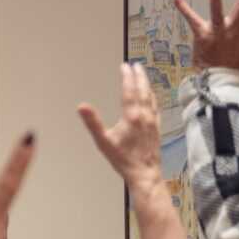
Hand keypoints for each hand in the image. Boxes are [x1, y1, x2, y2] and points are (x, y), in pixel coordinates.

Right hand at [78, 63, 166, 191]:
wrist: (145, 173)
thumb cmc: (123, 159)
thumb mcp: (103, 141)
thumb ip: (92, 122)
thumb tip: (81, 106)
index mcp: (131, 116)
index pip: (129, 91)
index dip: (127, 77)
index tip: (125, 65)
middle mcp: (144, 116)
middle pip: (143, 91)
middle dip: (139, 76)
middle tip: (136, 65)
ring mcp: (153, 121)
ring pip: (151, 97)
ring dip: (147, 85)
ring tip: (143, 76)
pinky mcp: (157, 128)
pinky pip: (156, 107)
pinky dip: (153, 97)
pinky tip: (152, 97)